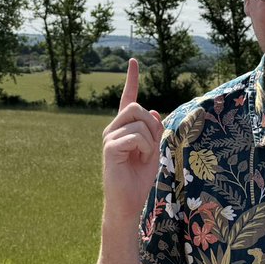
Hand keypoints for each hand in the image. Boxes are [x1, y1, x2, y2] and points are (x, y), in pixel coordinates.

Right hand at [100, 58, 163, 221]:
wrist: (128, 202)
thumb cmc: (140, 178)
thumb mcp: (154, 151)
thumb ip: (155, 130)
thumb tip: (154, 111)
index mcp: (124, 127)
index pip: (128, 98)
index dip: (132, 79)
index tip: (134, 61)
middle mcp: (114, 128)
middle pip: (137, 108)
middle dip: (152, 126)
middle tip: (150, 149)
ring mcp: (110, 137)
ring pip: (139, 121)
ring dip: (150, 141)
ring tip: (143, 158)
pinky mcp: (110, 147)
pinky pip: (136, 136)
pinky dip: (144, 149)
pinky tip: (137, 161)